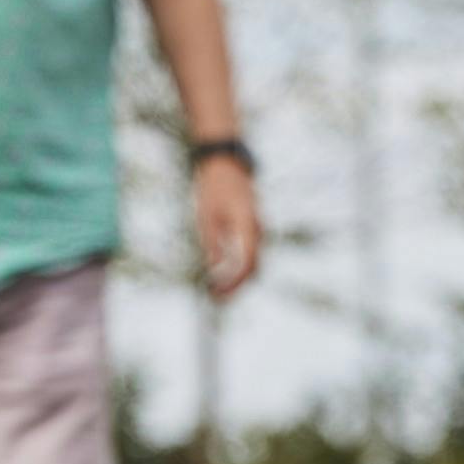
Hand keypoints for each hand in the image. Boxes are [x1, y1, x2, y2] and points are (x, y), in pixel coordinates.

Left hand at [194, 157, 262, 301]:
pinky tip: (221, 275)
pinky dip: (237, 268)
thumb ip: (213, 244)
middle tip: (217, 299)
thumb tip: (215, 271)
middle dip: (237, 286)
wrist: (226, 165)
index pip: (247, 263)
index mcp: (247, 226)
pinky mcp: (251, 229)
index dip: (235, 284)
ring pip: (252, 262)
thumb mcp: (207, 216)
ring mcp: (256, 229)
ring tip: (218, 291)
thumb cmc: (214, 188)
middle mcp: (257, 230)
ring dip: (237, 279)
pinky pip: (248, 254)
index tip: (218, 296)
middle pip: (253, 267)